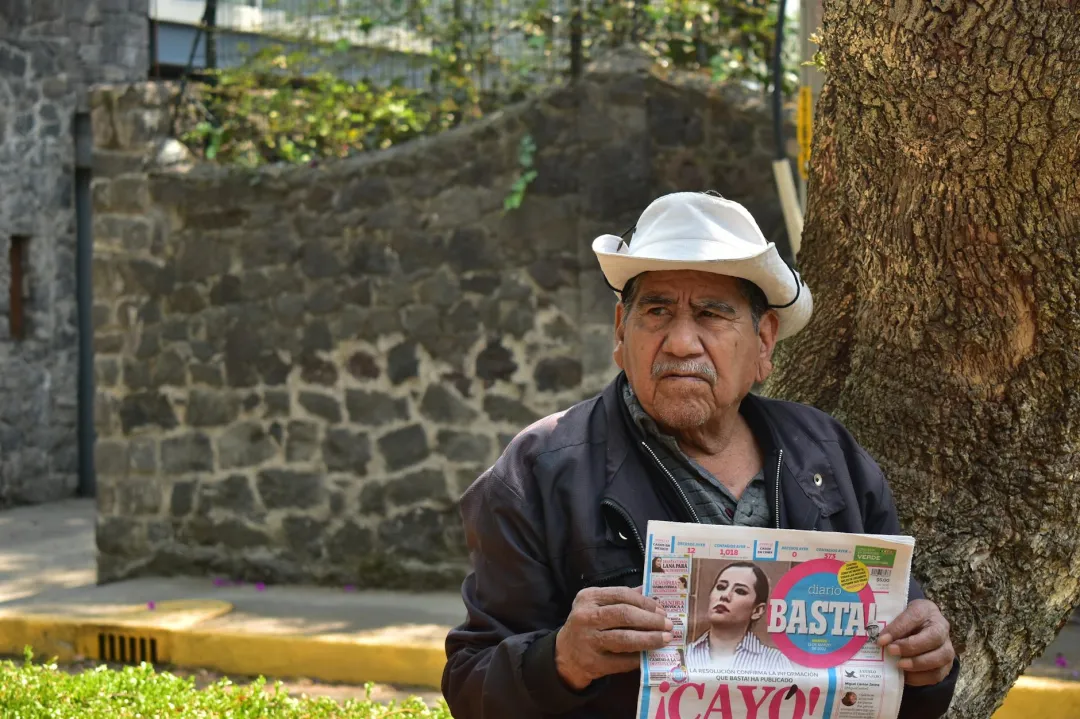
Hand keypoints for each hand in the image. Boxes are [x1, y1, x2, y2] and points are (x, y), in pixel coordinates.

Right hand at [555, 586, 672, 690]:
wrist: (565, 655)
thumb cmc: (588, 625)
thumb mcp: (597, 605)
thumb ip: (622, 597)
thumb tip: (652, 592)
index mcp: (588, 598)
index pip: (622, 594)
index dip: (645, 602)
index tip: (662, 610)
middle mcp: (586, 617)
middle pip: (624, 615)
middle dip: (651, 620)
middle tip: (668, 625)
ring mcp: (588, 641)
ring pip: (624, 639)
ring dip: (649, 639)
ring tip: (665, 639)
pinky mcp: (593, 663)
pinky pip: (622, 661)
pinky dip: (639, 658)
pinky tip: (650, 656)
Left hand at [877, 598, 954, 685]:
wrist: (920, 629)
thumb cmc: (905, 622)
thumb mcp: (897, 616)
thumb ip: (889, 625)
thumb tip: (878, 641)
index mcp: (926, 610)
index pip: (914, 617)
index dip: (898, 629)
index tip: (881, 640)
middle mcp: (941, 627)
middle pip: (934, 637)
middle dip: (911, 646)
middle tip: (891, 651)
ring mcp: (947, 646)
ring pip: (940, 657)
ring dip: (918, 664)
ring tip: (899, 665)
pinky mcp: (947, 664)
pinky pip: (938, 674)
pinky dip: (921, 677)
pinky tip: (906, 676)